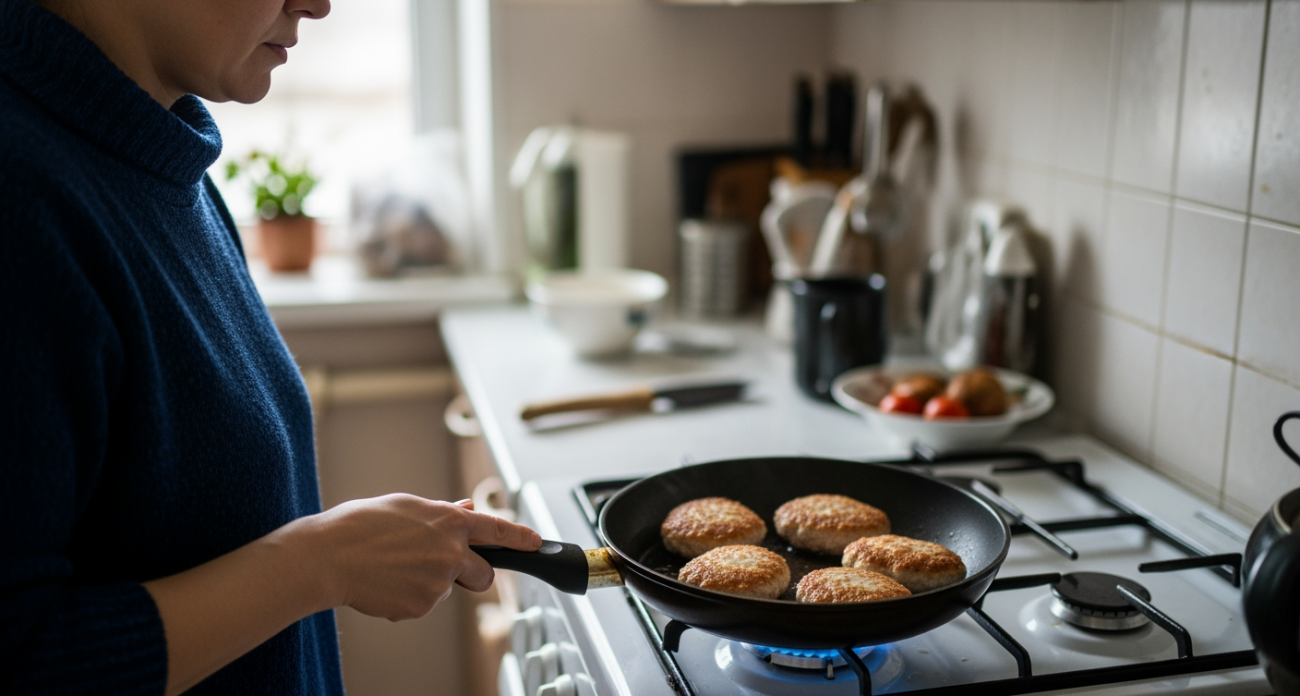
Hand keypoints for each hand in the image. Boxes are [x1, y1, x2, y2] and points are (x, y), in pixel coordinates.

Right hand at [291, 493, 540, 620]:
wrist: (328, 557)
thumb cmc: (359, 526)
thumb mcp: (405, 506)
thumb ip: (441, 512)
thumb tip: (466, 510)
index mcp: (449, 521)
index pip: (497, 529)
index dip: (521, 537)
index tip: (536, 543)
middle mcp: (451, 552)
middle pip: (484, 575)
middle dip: (473, 575)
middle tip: (446, 569)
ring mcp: (438, 582)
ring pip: (447, 589)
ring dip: (431, 583)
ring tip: (394, 567)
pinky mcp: (422, 606)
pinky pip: (425, 605)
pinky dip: (410, 597)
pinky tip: (387, 583)